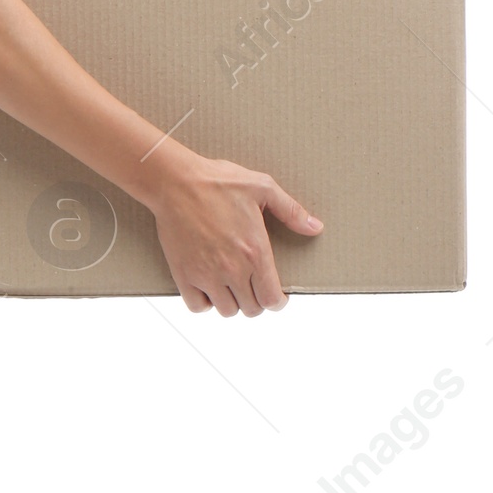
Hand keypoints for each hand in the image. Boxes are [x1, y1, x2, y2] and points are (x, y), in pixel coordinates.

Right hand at [145, 151, 322, 315]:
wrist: (176, 181)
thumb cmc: (218, 181)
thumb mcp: (262, 187)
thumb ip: (291, 210)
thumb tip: (316, 228)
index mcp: (255, 252)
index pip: (272, 300)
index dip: (277, 302)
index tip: (275, 296)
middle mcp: (233, 269)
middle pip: (251, 309)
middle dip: (255, 301)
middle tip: (252, 287)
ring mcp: (206, 274)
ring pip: (226, 311)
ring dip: (231, 302)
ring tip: (230, 287)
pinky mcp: (183, 274)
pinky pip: (197, 306)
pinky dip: (204, 302)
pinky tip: (207, 287)